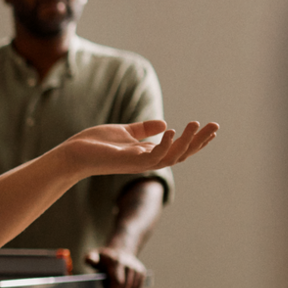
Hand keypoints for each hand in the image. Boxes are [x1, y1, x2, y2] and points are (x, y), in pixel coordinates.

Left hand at [60, 120, 217, 178]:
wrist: (72, 154)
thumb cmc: (94, 144)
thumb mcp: (123, 132)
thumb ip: (142, 130)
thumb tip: (165, 124)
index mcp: (146, 153)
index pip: (177, 149)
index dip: (194, 140)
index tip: (210, 128)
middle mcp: (145, 160)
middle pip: (180, 154)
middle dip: (199, 142)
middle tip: (215, 127)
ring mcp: (138, 163)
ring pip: (171, 157)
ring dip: (187, 142)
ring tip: (197, 125)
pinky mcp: (128, 162)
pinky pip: (153, 157)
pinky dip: (164, 145)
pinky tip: (172, 131)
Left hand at [87, 246, 148, 287]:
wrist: (120, 251)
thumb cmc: (104, 257)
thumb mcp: (94, 255)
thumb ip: (90, 257)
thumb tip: (90, 260)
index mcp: (116, 262)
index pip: (117, 282)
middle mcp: (129, 264)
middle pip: (124, 287)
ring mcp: (137, 268)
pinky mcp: (142, 272)